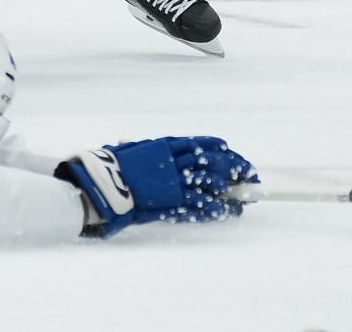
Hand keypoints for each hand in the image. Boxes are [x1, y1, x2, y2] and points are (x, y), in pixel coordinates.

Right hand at [60, 137, 256, 236]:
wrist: (102, 184)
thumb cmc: (109, 165)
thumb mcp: (124, 151)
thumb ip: (134, 147)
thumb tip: (126, 142)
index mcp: (164, 146)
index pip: (199, 143)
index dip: (219, 149)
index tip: (232, 153)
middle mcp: (173, 160)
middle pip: (212, 160)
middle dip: (235, 166)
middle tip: (250, 174)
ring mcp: (175, 180)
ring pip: (211, 181)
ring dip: (230, 188)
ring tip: (243, 195)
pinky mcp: (174, 199)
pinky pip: (201, 203)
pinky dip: (217, 207)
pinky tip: (227, 210)